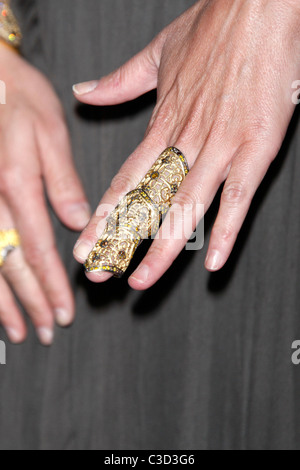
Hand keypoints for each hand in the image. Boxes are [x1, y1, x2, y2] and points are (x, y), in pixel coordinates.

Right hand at [0, 43, 89, 343]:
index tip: (62, 311)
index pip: (38, 248)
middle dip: (30, 303)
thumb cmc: (17, 98)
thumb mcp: (48, 131)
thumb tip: (76, 220)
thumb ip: (61, 180)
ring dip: (2, 302)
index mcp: (17, 184)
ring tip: (16, 330)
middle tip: (43, 332)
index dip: (51, 284)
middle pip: (12, 264)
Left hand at [73, 0, 299, 289]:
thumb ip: (120, 81)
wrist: (261, 3)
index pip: (126, 180)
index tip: (85, 243)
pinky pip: (239, 195)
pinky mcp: (258, 145)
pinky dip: (226, 230)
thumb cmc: (215, 27)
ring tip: (141, 280)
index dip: (103, 216)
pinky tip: (211, 261)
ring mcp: (222, 144)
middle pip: (148, 202)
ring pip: (186, 206)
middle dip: (120, 242)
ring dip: (162, 247)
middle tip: (98, 275)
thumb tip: (83, 91)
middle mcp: (188, 139)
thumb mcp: (158, 54)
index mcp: (164, 122)